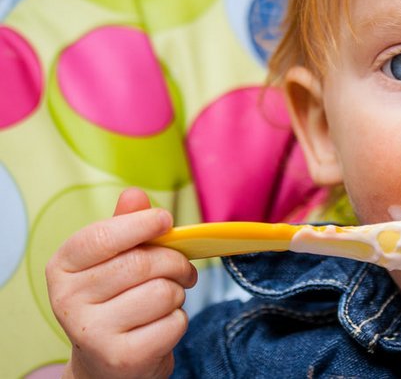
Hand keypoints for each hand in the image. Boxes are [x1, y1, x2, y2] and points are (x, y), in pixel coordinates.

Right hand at [46, 188, 197, 377]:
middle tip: (182, 270)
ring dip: (178, 294)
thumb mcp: (111, 261)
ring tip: (166, 301)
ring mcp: (92, 333)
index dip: (140, 224)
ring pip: (164, 292)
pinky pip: (174, 322)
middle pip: (143, 263)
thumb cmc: (113, 301)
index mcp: (62, 268)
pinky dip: (178, 321)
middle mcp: (68, 301)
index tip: (165, 220)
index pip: (102, 237)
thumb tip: (135, 194)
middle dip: (175, 262)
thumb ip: (124, 227)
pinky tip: (159, 326)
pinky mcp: (122, 357)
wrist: (105, 363)